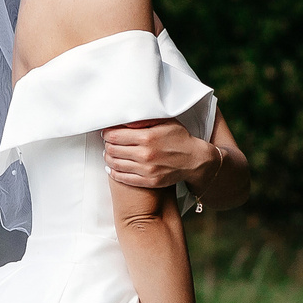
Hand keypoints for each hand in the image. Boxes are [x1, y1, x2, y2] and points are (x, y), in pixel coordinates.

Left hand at [104, 119, 219, 191]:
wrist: (195, 160)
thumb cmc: (179, 138)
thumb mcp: (165, 122)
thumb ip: (144, 120)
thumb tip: (124, 120)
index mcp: (147, 137)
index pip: (114, 135)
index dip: (107, 133)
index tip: (107, 132)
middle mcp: (145, 154)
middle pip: (112, 150)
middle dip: (107, 145)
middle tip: (108, 143)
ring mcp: (146, 170)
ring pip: (114, 164)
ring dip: (108, 158)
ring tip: (110, 154)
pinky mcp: (148, 181)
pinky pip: (123, 178)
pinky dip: (114, 172)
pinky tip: (113, 167)